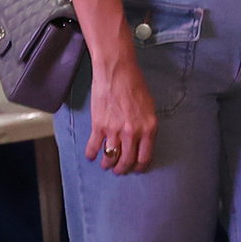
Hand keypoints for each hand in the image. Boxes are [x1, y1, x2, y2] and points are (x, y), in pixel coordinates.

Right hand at [83, 47, 159, 174]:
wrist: (117, 70)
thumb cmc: (135, 84)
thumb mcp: (149, 107)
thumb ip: (146, 126)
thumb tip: (141, 141)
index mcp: (148, 128)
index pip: (145, 157)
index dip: (139, 167)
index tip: (136, 169)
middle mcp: (133, 133)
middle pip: (127, 160)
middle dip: (122, 168)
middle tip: (119, 170)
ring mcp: (115, 131)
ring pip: (110, 157)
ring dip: (107, 164)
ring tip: (105, 164)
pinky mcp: (99, 126)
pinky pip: (94, 147)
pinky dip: (91, 154)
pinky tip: (91, 156)